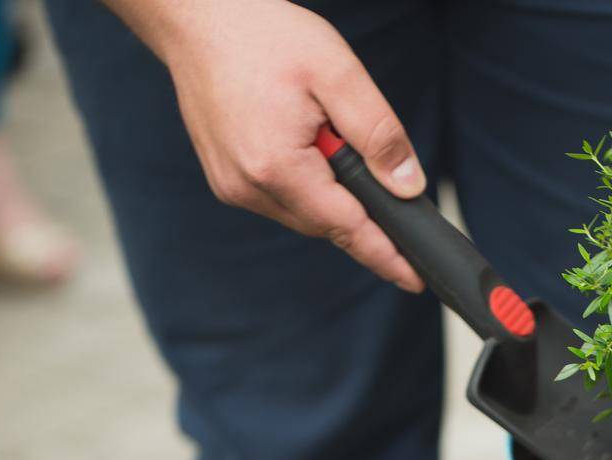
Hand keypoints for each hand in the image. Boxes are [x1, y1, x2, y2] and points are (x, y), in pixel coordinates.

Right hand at [154, 0, 425, 289]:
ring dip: (334, 197)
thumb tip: (408, 187)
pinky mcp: (226, 177)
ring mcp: (231, 185)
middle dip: (365, 217)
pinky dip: (309, 186)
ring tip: (339, 147)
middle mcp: (247, 186)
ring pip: (305, 214)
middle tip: (399, 201)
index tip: (416, 280)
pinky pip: (282, 198)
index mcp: (276, 167)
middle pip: (328, 225)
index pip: (347, 228)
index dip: (386, 256)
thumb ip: (378, 134)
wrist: (195, 16)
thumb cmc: (262, 34)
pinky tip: (314, 152)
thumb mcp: (337, 74)